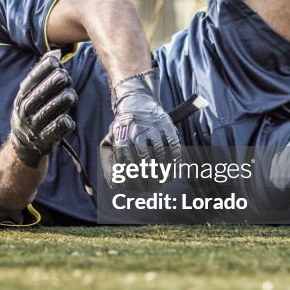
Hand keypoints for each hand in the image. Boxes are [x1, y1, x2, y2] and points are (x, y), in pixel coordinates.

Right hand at [10, 51, 76, 167]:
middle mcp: (25, 111)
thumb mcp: (32, 93)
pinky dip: (63, 124)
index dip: (43, 69)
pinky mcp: (45, 140)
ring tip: (71, 95)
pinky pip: (55, 131)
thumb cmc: (34, 111)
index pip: (31, 80)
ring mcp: (34, 126)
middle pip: (39, 95)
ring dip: (61, 102)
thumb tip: (56, 52)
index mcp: (22, 97)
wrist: (24, 144)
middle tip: (65, 76)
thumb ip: (43, 74)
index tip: (56, 61)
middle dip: (52, 84)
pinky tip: (69, 119)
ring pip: (48, 112)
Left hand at [100, 68, 180, 191]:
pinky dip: (175, 159)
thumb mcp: (114, 138)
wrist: (137, 101)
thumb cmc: (124, 128)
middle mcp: (137, 129)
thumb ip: (114, 159)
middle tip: (152, 188)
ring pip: (160, 153)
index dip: (130, 175)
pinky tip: (175, 171)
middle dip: (148, 176)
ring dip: (163, 170)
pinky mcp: (167, 125)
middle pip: (143, 158)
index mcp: (121, 133)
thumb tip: (114, 183)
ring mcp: (153, 126)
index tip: (135, 188)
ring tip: (163, 182)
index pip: (125, 158)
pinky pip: (173, 145)